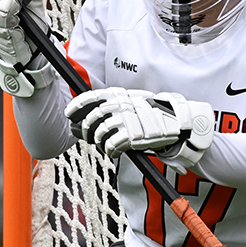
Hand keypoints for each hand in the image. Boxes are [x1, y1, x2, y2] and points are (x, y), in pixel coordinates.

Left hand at [66, 88, 214, 168]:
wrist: (177, 122)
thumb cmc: (153, 114)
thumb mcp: (134, 103)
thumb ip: (114, 107)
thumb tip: (89, 118)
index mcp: (121, 94)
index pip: (93, 96)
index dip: (78, 106)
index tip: (69, 113)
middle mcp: (122, 105)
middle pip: (93, 117)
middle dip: (87, 129)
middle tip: (89, 136)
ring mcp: (128, 120)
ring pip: (100, 133)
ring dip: (99, 142)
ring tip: (105, 145)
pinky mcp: (133, 136)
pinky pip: (111, 145)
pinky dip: (110, 151)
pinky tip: (114, 152)